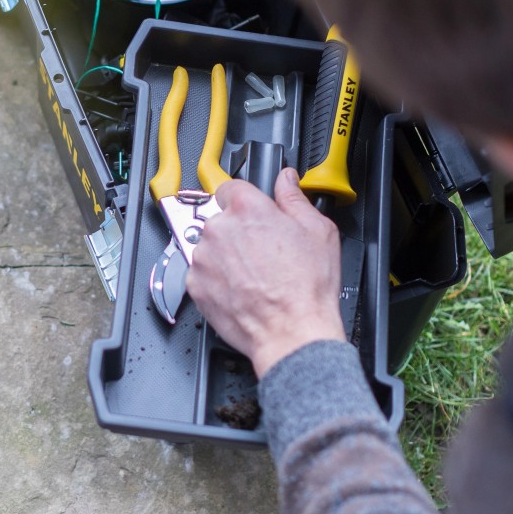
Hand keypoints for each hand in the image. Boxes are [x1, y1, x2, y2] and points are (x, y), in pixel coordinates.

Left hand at [185, 166, 344, 377]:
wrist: (291, 332)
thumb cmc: (305, 288)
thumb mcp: (318, 231)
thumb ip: (295, 198)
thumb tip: (286, 181)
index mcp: (247, 209)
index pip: (232, 187)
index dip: (246, 201)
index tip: (253, 213)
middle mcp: (219, 229)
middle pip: (220, 219)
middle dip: (238, 231)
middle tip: (262, 251)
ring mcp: (203, 258)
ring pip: (210, 247)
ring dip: (225, 256)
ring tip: (253, 274)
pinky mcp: (194, 285)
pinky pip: (202, 273)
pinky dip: (216, 279)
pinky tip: (241, 289)